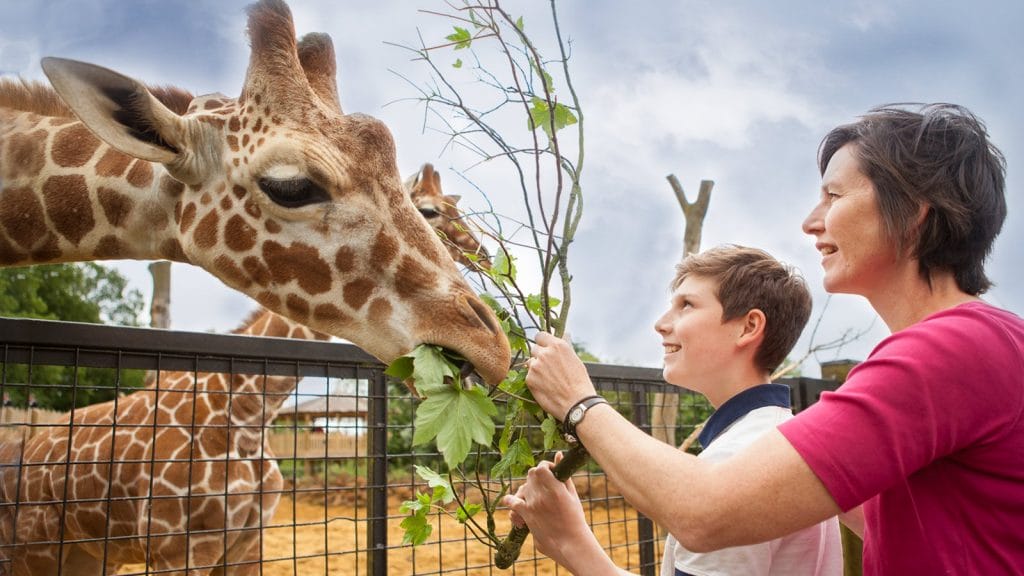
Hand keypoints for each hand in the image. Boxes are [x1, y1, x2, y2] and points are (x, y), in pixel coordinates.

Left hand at [503, 452, 596, 569]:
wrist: (571, 543)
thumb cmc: (575, 519)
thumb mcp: (572, 495)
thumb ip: (563, 475)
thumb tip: (558, 454)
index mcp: (556, 488)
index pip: (541, 467)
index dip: (545, 467)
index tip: (551, 473)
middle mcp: (542, 495)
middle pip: (531, 475)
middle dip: (537, 478)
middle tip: (544, 487)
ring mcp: (533, 505)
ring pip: (522, 487)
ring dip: (527, 489)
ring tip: (534, 497)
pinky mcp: (527, 516)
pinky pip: (512, 503)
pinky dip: (510, 501)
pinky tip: (511, 501)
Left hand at [526, 332, 595, 418]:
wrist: (577, 403)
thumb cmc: (580, 382)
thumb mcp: (575, 359)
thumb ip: (565, 347)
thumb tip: (565, 334)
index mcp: (558, 346)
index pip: (540, 335)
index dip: (542, 342)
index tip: (545, 348)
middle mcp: (545, 353)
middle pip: (534, 349)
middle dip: (539, 356)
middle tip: (549, 368)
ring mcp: (535, 366)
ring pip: (530, 362)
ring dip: (536, 368)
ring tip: (549, 379)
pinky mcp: (529, 379)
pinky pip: (529, 375)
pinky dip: (535, 380)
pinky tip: (546, 387)